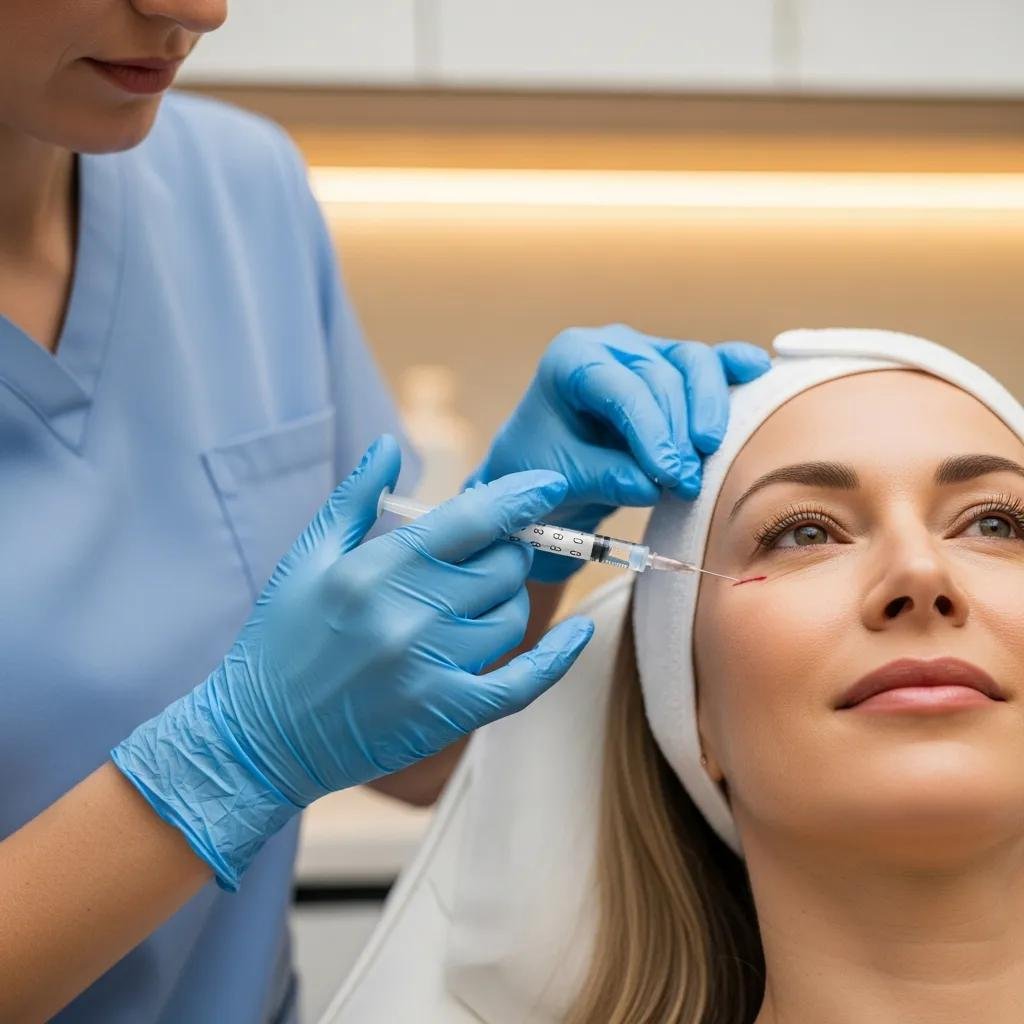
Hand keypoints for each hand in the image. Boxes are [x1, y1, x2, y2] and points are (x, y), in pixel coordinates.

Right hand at [112, 435, 593, 889]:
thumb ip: (355, 499)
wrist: (256, 738)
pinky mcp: (444, 715)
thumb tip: (391, 443)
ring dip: (508, 601)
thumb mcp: (306, 559)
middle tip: (488, 557)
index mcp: (373, 568)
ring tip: (477, 603)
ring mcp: (428, 668)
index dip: (519, 497)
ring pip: (513, 616)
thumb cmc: (279, 639)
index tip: (549, 484)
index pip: (471, 519)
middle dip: (506, 553)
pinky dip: (559, 657)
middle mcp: (406, 615)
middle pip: (502, 566)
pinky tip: (580, 633)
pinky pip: (523, 681)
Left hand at [471, 324, 771, 580]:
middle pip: (662, 374)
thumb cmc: (542, 467)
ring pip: (693, 362)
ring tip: (711, 451)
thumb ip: (603, 477)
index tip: (668, 477)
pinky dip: (734, 367)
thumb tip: (650, 484)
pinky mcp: (674, 369)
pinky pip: (711, 362)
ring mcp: (646, 352)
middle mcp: (611, 345)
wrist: (547, 469)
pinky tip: (758, 372)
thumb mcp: (561, 478)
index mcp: (572, 360)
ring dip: (710, 407)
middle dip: (678, 431)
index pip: (622, 389)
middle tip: (687, 482)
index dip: (651, 433)